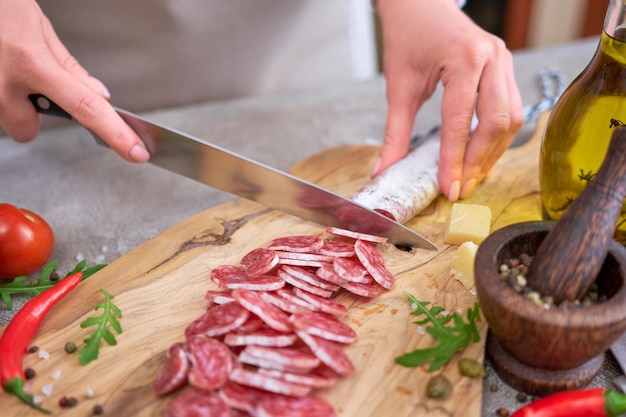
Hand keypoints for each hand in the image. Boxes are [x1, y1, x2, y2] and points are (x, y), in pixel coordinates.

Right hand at [0, 0, 148, 162]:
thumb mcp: (38, 28)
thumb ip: (68, 68)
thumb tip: (97, 96)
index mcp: (31, 63)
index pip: (85, 107)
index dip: (115, 134)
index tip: (136, 152)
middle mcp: (2, 83)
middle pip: (26, 130)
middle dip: (31, 113)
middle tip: (27, 81)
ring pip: (6, 119)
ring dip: (11, 102)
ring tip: (6, 67)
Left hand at [374, 0, 523, 199]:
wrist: (421, 4)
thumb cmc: (408, 38)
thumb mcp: (398, 87)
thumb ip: (394, 133)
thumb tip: (383, 171)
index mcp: (463, 58)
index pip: (460, 121)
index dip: (454, 160)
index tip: (448, 188)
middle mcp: (491, 57)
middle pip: (497, 122)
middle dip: (478, 161)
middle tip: (460, 188)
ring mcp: (504, 60)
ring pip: (512, 118)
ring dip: (493, 152)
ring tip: (471, 177)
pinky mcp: (506, 66)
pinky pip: (512, 108)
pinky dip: (498, 136)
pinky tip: (481, 155)